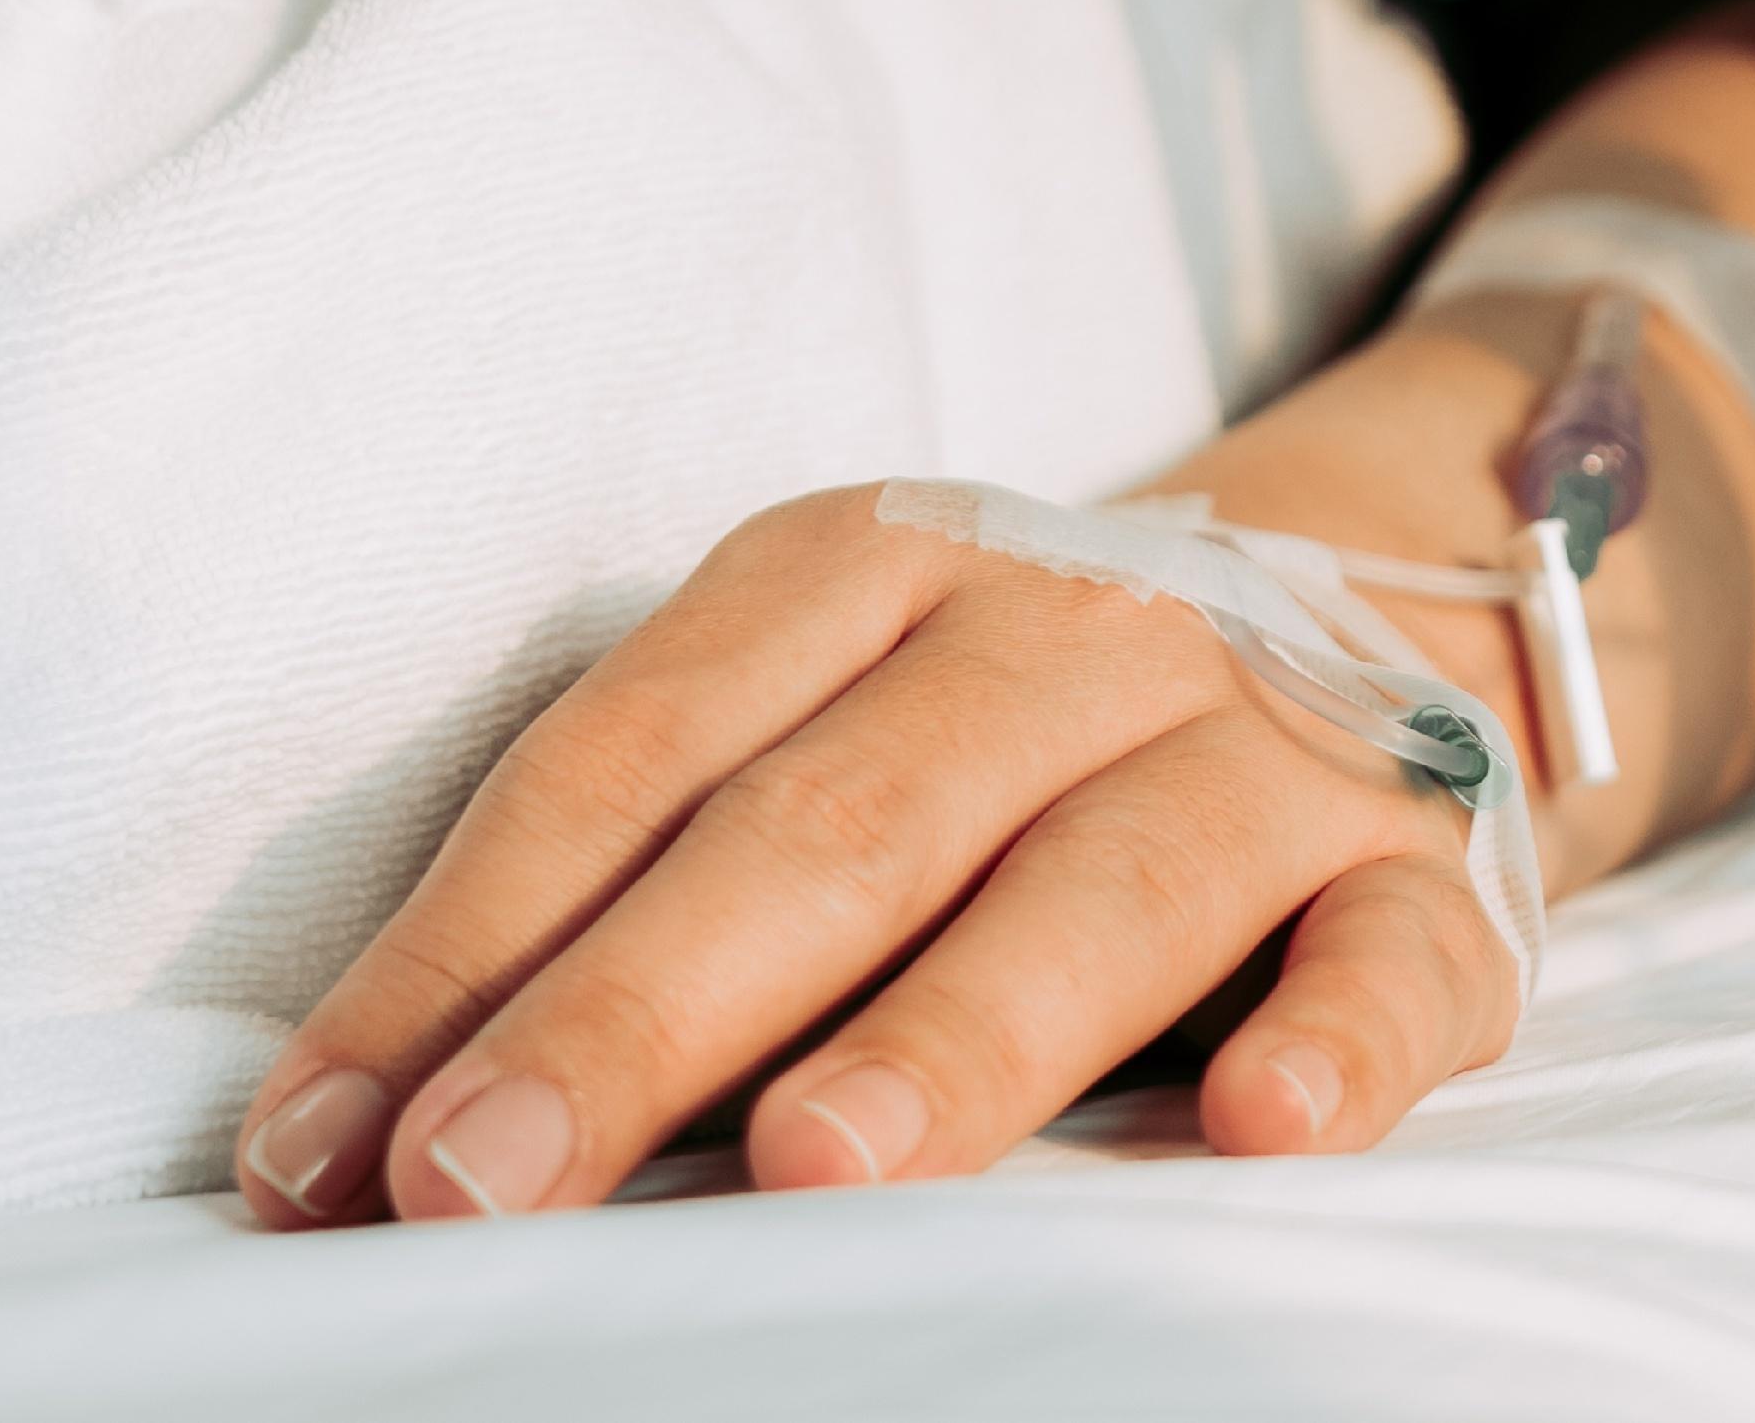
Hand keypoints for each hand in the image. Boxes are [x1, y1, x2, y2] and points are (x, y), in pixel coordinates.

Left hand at [231, 483, 1518, 1225]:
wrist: (1385, 601)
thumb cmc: (1012, 731)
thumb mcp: (825, 721)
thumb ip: (636, 886)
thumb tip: (362, 1134)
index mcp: (877, 569)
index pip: (637, 751)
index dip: (472, 945)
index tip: (325, 1149)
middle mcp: (1071, 630)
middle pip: (841, 822)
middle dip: (644, 1013)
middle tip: (485, 1185)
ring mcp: (1265, 747)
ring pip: (1106, 888)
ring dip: (956, 1032)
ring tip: (819, 1168)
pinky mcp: (1429, 872)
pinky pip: (1393, 953)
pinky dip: (1342, 1036)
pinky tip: (1265, 1121)